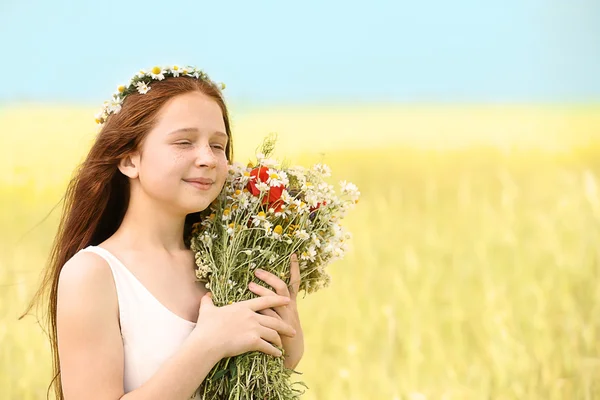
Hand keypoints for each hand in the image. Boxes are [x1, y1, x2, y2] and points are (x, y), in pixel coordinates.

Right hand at [191, 292, 295, 359]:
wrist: (207, 342)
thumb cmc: (206, 326)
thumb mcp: (207, 311)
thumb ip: (208, 302)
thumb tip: (206, 295)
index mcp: (243, 307)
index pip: (265, 301)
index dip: (277, 300)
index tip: (287, 301)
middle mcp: (252, 316)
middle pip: (274, 319)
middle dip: (285, 326)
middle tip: (293, 330)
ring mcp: (254, 328)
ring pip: (273, 333)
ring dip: (279, 340)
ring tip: (283, 344)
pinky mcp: (253, 341)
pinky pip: (268, 346)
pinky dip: (274, 351)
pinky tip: (277, 354)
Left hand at [249, 253, 303, 369]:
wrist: (291, 352)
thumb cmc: (283, 332)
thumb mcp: (281, 315)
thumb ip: (271, 304)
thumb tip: (256, 290)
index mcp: (290, 302)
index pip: (294, 281)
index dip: (294, 268)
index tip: (292, 254)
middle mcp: (289, 306)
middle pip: (282, 287)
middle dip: (270, 277)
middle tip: (256, 270)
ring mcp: (285, 316)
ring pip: (274, 300)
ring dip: (262, 291)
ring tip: (250, 285)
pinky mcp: (280, 327)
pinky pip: (269, 315)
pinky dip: (260, 310)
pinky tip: (251, 307)